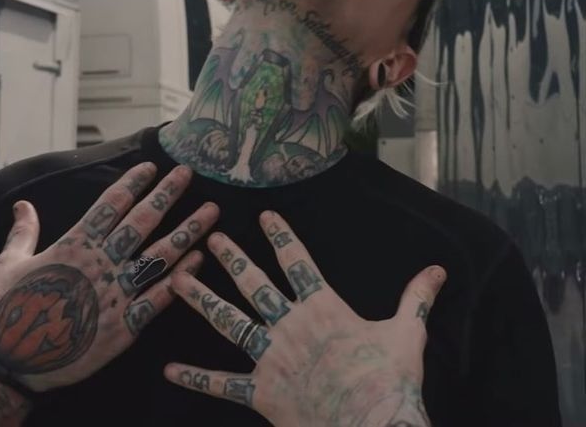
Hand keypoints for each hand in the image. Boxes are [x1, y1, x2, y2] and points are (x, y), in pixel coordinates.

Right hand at [0, 162, 218, 391]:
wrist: (5, 364)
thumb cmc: (3, 310)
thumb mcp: (8, 263)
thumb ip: (23, 232)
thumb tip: (23, 204)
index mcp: (73, 245)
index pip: (110, 204)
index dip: (133, 182)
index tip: (153, 166)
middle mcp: (99, 263)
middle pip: (141, 222)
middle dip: (167, 195)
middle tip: (189, 173)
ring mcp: (114, 294)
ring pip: (159, 256)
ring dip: (187, 231)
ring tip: (211, 211)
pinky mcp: (124, 327)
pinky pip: (159, 298)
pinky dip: (182, 278)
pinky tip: (201, 260)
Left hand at [165, 210, 444, 426]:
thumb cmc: (391, 382)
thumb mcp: (407, 334)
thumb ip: (417, 298)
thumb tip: (438, 269)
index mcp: (322, 307)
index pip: (297, 260)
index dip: (279, 234)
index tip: (263, 214)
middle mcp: (290, 326)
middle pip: (253, 284)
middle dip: (231, 258)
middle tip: (209, 237)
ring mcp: (271, 358)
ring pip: (228, 321)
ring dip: (201, 299)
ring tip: (177, 278)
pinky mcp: (261, 392)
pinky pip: (222, 384)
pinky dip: (195, 377)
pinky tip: (168, 370)